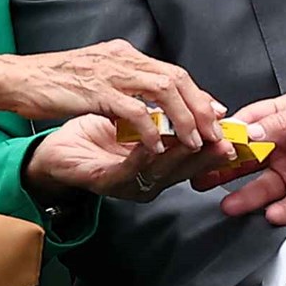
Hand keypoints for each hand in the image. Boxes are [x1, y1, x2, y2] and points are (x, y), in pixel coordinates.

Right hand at [0, 41, 223, 150]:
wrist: (17, 79)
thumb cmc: (52, 81)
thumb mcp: (95, 74)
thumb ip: (122, 81)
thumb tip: (149, 96)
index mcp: (124, 54)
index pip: (173, 72)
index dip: (197, 93)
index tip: (216, 113)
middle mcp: (122, 58)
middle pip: (177, 78)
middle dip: (200, 107)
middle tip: (216, 131)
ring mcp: (110, 73)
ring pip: (164, 90)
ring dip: (184, 118)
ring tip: (195, 142)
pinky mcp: (97, 91)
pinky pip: (134, 110)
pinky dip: (151, 128)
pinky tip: (159, 145)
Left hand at [24, 113, 230, 201]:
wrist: (54, 150)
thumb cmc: (93, 136)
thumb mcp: (136, 121)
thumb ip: (165, 117)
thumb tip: (200, 101)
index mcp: (158, 165)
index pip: (193, 154)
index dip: (213, 142)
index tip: (231, 129)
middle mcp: (148, 180)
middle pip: (184, 167)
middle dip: (207, 153)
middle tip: (224, 139)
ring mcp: (128, 185)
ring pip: (161, 172)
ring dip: (180, 155)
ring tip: (195, 139)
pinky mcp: (105, 183)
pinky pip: (130, 172)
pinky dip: (145, 157)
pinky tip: (154, 145)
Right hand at [203, 89, 285, 224]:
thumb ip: (282, 124)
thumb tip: (247, 133)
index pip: (249, 124)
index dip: (228, 134)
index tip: (208, 143)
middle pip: (249, 159)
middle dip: (225, 168)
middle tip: (201, 177)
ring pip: (263, 187)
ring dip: (244, 195)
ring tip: (228, 204)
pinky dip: (277, 212)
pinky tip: (271, 212)